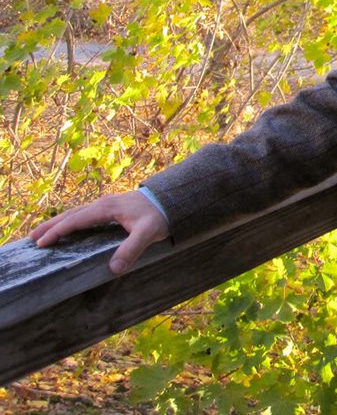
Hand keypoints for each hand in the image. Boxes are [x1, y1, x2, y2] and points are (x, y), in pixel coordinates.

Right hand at [30, 190, 168, 274]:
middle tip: (31, 239)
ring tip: (44, 234)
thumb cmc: (160, 214)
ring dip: (60, 222)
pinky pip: (86, 214)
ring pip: (77, 213)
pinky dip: (72, 221)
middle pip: (71, 215)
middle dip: (51, 226)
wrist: (174, 198)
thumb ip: (131, 249)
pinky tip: (71, 229)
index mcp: (106, 208)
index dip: (58, 232)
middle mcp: (103, 204)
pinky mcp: (113, 207)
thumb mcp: (148, 233)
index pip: (75, 220)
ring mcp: (107, 204)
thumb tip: (113, 269)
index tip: (42, 244)